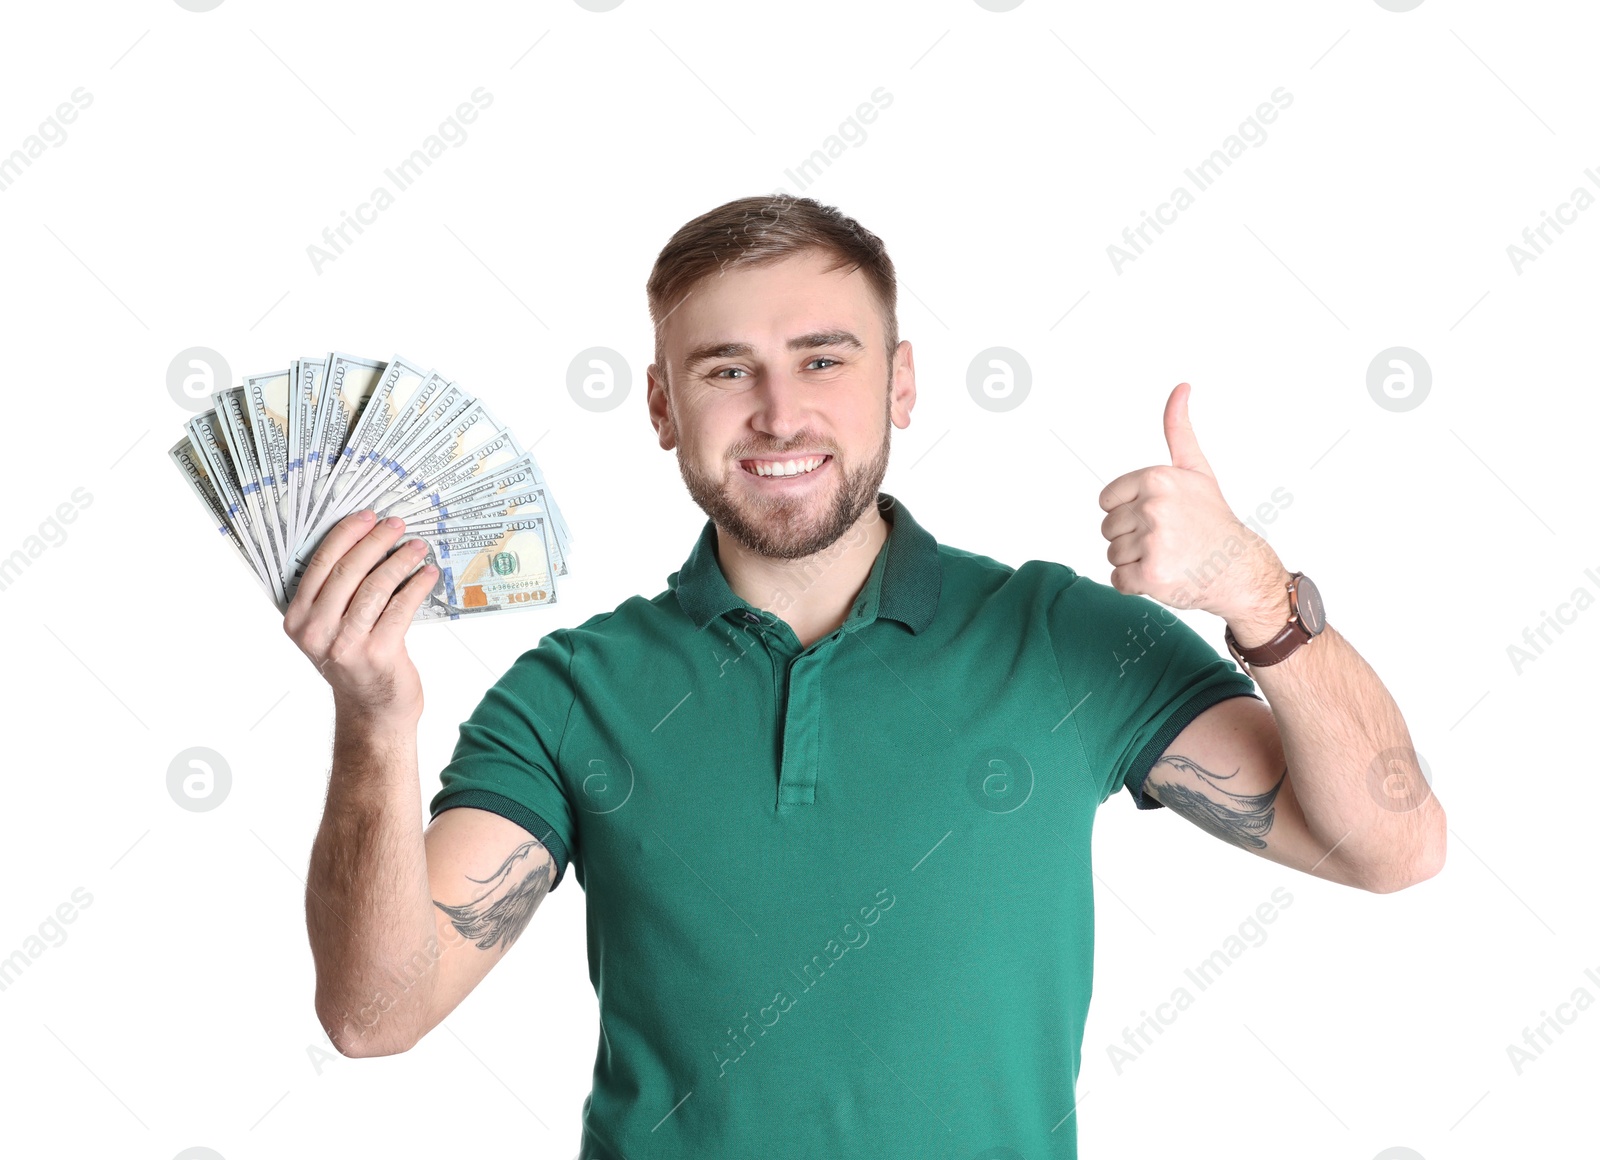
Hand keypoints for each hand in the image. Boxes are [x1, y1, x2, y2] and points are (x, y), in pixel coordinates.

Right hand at [282, 509, 436, 719]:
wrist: (372, 711)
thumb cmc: (353, 663)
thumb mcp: (327, 629)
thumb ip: (333, 594)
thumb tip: (363, 541)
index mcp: (297, 619)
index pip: (319, 564)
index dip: (346, 534)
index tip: (368, 516)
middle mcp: (316, 631)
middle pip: (347, 570)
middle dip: (376, 541)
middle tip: (397, 524)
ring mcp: (346, 644)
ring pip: (376, 586)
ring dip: (400, 560)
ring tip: (418, 547)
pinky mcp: (378, 653)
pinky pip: (400, 607)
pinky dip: (417, 586)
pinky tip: (427, 574)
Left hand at [1097, 383, 1289, 630]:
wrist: (1239, 568)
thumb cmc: (1213, 519)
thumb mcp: (1195, 469)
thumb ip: (1178, 430)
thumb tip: (1180, 387)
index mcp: (1156, 478)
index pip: (1107, 501)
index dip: (1127, 511)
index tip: (1156, 516)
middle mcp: (1153, 507)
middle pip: (1108, 528)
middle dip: (1131, 538)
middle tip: (1166, 539)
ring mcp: (1152, 542)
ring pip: (1113, 555)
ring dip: (1134, 561)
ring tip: (1167, 555)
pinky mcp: (1150, 575)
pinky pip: (1118, 580)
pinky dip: (1135, 584)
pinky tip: (1163, 575)